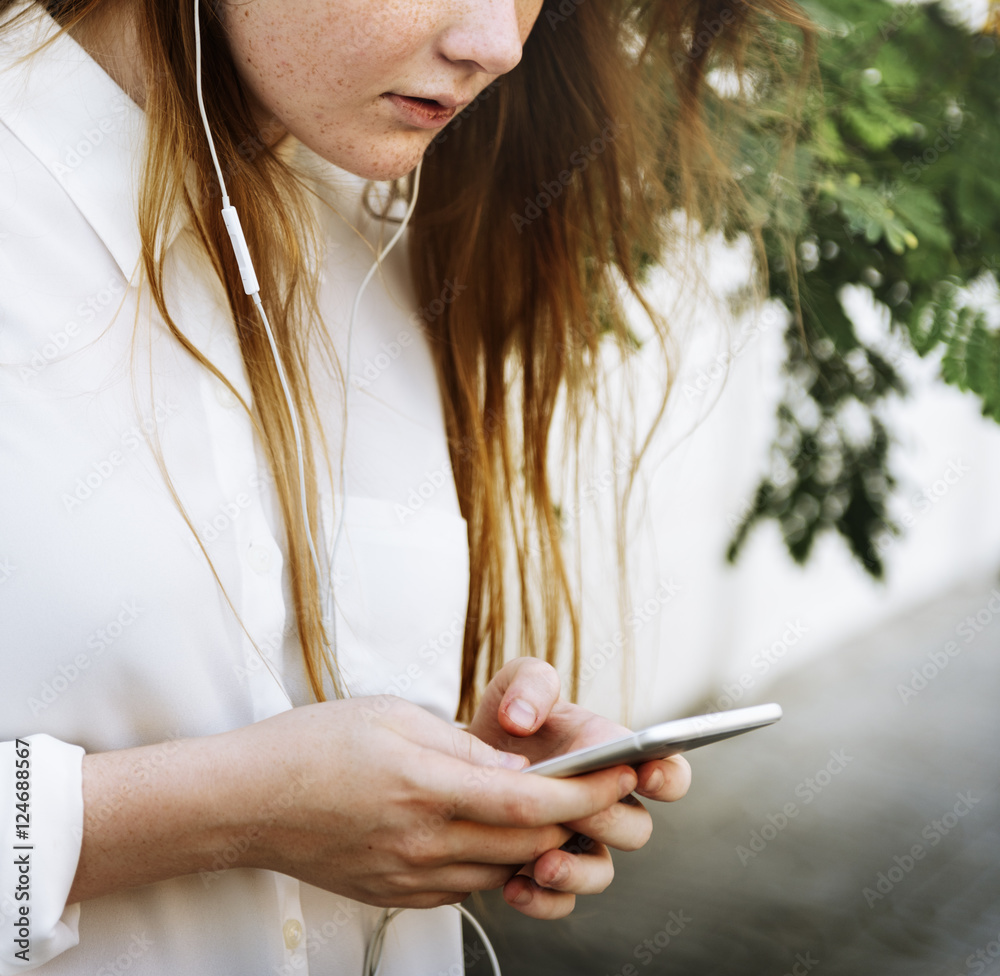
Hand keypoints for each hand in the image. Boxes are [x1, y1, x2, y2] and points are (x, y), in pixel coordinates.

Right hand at [227, 697, 639, 907]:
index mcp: (425, 787)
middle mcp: (423, 842)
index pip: (530, 801)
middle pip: (528, 843)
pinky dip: (497, 860)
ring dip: (540, 842)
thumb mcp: (392, 718)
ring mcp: (410, 876)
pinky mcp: (398, 894)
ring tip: (556, 809)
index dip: (587, 792)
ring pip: (503, 869)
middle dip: (577, 818)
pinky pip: (467, 885)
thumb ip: (461, 748)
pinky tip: (496, 834)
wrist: (246, 801)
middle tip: (602, 789)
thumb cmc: (312, 746)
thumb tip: (515, 769)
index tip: (620, 775)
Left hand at [467, 658, 691, 918]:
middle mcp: (605, 803)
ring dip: (577, 872)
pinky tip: (513, 886)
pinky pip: (561, 902)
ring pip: (602, 872)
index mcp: (613, 755)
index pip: (668, 773)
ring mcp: (580, 841)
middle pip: (636, 828)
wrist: (468, 758)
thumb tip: (521, 718)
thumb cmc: (509, 718)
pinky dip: (541, 900)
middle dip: (607, 819)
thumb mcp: (517, 683)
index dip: (667, 777)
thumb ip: (530, 683)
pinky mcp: (547, 873)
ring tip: (541, 864)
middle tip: (572, 808)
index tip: (643, 773)